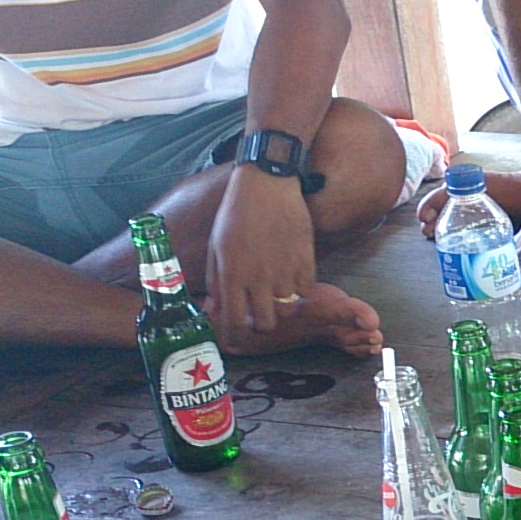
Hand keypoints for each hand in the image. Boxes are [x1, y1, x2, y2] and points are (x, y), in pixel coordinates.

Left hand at [205, 167, 315, 333]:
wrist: (267, 184)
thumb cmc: (236, 213)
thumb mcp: (216, 246)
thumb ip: (215, 280)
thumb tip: (214, 308)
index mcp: (232, 274)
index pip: (234, 320)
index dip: (234, 334)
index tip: (236, 335)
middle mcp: (259, 278)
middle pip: (266, 323)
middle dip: (261, 323)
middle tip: (260, 314)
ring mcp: (285, 271)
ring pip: (288, 310)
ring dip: (282, 306)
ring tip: (277, 294)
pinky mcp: (306, 261)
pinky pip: (306, 291)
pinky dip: (300, 290)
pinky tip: (292, 278)